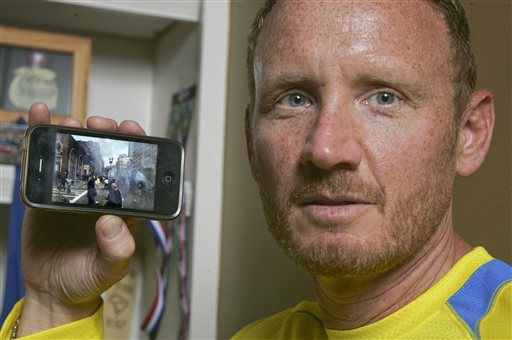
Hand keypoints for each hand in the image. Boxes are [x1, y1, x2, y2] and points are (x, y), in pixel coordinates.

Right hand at [18, 103, 141, 336]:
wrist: (51, 290)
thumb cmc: (87, 279)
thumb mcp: (108, 269)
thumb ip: (116, 250)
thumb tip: (112, 223)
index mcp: (123, 206)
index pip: (134, 170)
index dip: (135, 146)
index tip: (130, 130)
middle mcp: (101, 193)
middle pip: (106, 154)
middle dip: (106, 133)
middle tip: (100, 124)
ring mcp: (74, 190)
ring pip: (76, 152)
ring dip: (75, 131)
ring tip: (71, 123)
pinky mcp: (47, 192)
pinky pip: (45, 162)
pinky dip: (40, 138)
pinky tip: (39, 119)